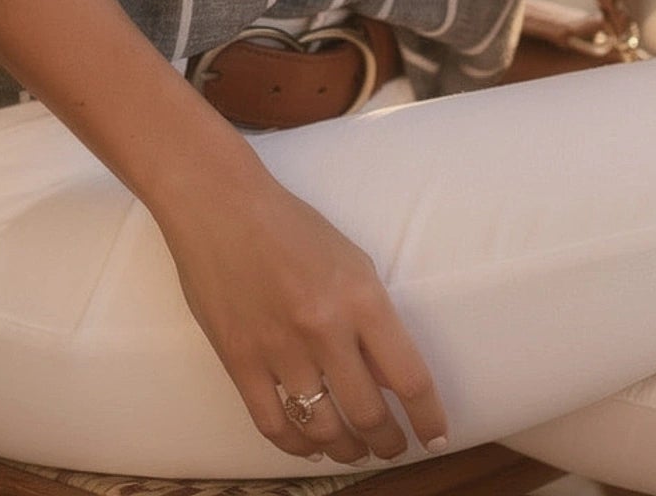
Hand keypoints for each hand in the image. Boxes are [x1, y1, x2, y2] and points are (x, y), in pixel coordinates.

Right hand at [154, 166, 448, 465]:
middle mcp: (324, 329)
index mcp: (361, 298)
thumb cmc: (291, 226)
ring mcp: (279, 349)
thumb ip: (372, 319)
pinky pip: (274, 424)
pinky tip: (310, 446)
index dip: (428, 417)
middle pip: (368, 413)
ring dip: (346, 450)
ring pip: (323, 430)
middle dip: (388, 442)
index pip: (409, 377)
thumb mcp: (351, 261)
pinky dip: (297, 446)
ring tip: (354, 450)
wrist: (220, 206)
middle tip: (392, 448)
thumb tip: (389, 378)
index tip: (435, 437)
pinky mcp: (239, 361)